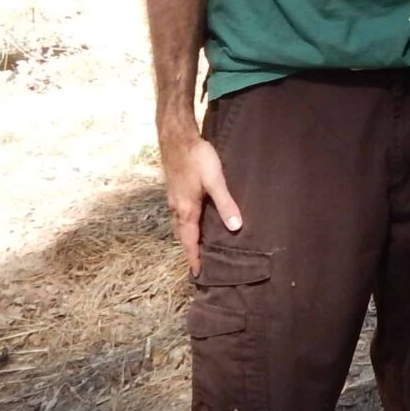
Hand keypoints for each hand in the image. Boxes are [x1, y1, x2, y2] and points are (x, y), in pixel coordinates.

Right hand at [161, 135, 242, 274]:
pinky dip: (185, 223)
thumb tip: (236, 228)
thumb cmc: (197, 158)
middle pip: (182, 235)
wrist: (176, 136)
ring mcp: (173, 197)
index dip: (193, 258)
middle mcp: (176, 207)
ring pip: (179, 224)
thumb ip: (226, 204)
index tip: (197, 274)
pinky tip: (194, 219)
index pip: (189, 241)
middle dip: (190, 250)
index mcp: (186, 210)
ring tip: (196, 246)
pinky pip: (179, 213)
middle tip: (198, 264)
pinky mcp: (174, 188)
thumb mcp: (215, 181)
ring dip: (187, 236)